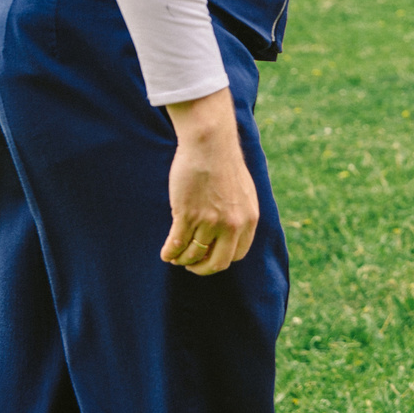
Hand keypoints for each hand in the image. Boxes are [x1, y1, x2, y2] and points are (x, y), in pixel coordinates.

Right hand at [161, 89, 260, 275]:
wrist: (210, 144)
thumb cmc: (224, 164)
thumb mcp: (243, 193)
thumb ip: (239, 214)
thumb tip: (231, 232)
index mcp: (248, 220)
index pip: (237, 255)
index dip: (221, 260)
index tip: (209, 258)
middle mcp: (232, 225)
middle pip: (217, 263)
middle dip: (202, 268)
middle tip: (191, 265)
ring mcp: (209, 221)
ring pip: (193, 254)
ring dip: (181, 259)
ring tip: (175, 257)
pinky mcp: (188, 215)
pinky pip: (177, 244)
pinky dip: (169, 253)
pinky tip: (165, 253)